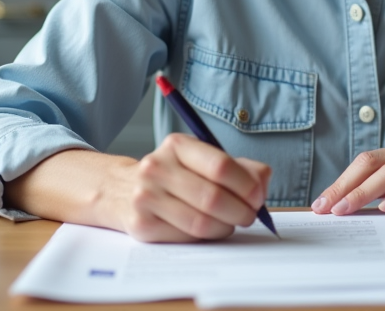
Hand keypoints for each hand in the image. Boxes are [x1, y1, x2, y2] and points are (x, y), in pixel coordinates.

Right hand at [117, 133, 271, 241]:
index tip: (258, 196)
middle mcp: (157, 168)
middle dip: (241, 210)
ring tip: (232, 223)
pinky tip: (210, 229)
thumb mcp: (201, 160)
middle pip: (213, 197)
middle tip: (250, 215)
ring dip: (226, 226)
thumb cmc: (174, 175)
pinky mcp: (142, 225)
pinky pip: (187, 237)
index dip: (246, 185)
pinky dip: (207, 237)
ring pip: (202, 222)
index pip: (220, 166)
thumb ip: (238, 167)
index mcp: (176, 145)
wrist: (122, 190)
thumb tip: (263, 182)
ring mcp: (146, 197)